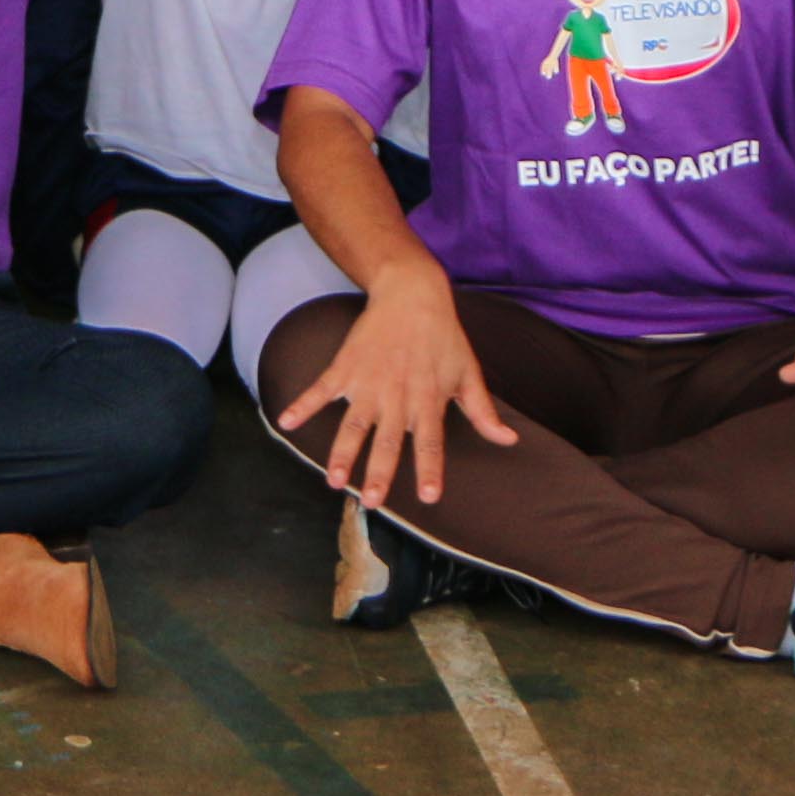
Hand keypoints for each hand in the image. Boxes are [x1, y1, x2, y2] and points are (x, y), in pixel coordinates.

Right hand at [275, 274, 515, 509]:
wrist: (411, 293)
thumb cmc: (443, 337)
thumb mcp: (468, 373)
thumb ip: (484, 412)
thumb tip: (509, 441)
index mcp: (428, 401)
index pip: (431, 443)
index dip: (430, 470)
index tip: (429, 497)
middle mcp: (397, 396)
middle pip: (387, 442)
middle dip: (378, 474)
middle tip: (372, 503)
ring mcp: (368, 383)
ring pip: (353, 425)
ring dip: (342, 454)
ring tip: (335, 481)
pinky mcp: (345, 367)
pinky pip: (321, 389)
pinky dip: (302, 405)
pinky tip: (285, 422)